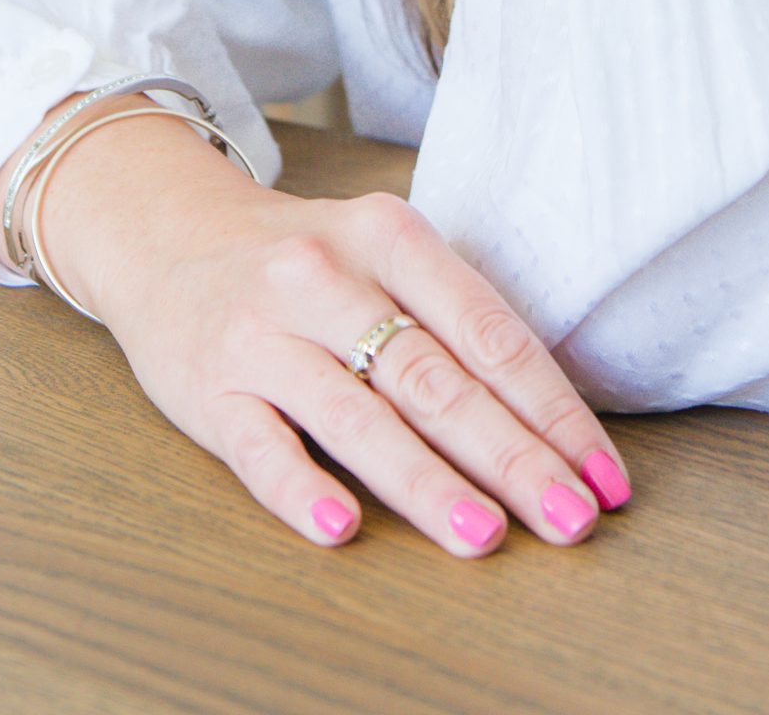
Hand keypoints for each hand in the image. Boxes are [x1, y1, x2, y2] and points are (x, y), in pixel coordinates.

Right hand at [26, 109, 629, 558]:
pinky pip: (260, 447)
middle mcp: (328, 279)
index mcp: (389, 236)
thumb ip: (451, 317)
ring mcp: (265, 335)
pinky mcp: (209, 390)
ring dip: (426, 481)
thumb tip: (551, 417)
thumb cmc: (304, 259)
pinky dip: (301, 488)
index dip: (552, 408)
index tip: (603, 475)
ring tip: (484, 536)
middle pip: (436, 380)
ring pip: (358, 417)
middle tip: (572, 519)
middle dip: (513, 456)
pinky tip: (342, 527)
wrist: (165, 233)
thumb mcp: (380, 251)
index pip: (489, 333)